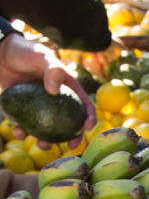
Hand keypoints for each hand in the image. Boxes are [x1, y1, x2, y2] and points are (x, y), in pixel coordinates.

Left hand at [0, 33, 95, 148]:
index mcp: (68, 89)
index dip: (89, 117)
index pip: (84, 105)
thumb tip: (54, 91)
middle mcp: (58, 102)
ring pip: (50, 131)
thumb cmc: (25, 52)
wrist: (2, 54)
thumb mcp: (41, 56)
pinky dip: (24, 133)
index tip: (87, 128)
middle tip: (71, 146)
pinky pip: (28, 127)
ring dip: (47, 142)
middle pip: (71, 124)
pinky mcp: (27, 113)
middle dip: (73, 138)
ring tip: (41, 145)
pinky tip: (18, 132)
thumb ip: (52, 69)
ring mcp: (43, 109)